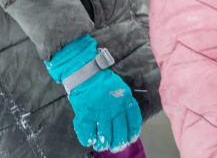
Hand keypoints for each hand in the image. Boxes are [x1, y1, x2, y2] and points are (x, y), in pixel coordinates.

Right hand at [45, 35, 141, 150]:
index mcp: (124, 100)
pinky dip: (88, 139)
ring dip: (103, 143)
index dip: (132, 133)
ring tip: (102, 145)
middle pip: (119, 133)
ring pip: (104, 136)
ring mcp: (99, 112)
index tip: (130, 139)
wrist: (84, 70)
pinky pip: (88, 133)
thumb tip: (126, 120)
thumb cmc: (102, 80)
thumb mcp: (120, 88)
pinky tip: (90, 140)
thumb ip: (124, 103)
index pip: (132, 121)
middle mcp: (113, 108)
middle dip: (118, 143)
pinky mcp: (85, 114)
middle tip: (115, 146)